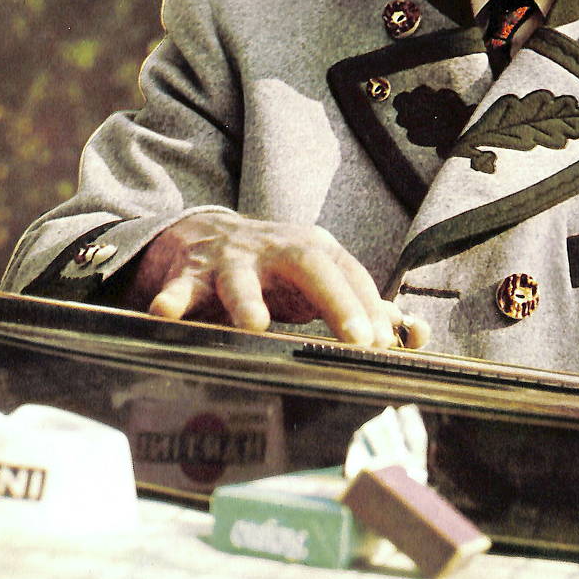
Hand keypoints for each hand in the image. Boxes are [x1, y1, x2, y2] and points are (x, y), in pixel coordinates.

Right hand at [129, 212, 429, 349]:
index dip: (369, 307)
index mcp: (315, 250)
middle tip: (357, 338)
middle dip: (337, 302)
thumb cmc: (276, 270)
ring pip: (241, 277)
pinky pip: (181, 287)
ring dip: (248, 301)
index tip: (383, 342)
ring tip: (254, 326)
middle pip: (312, 267)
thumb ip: (360, 305)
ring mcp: (233, 259)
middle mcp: (278, 248)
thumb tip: (413, 333)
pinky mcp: (191, 273)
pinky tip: (164, 314)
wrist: (206, 236)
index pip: (350, 275)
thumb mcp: (319, 279)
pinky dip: (172, 299)